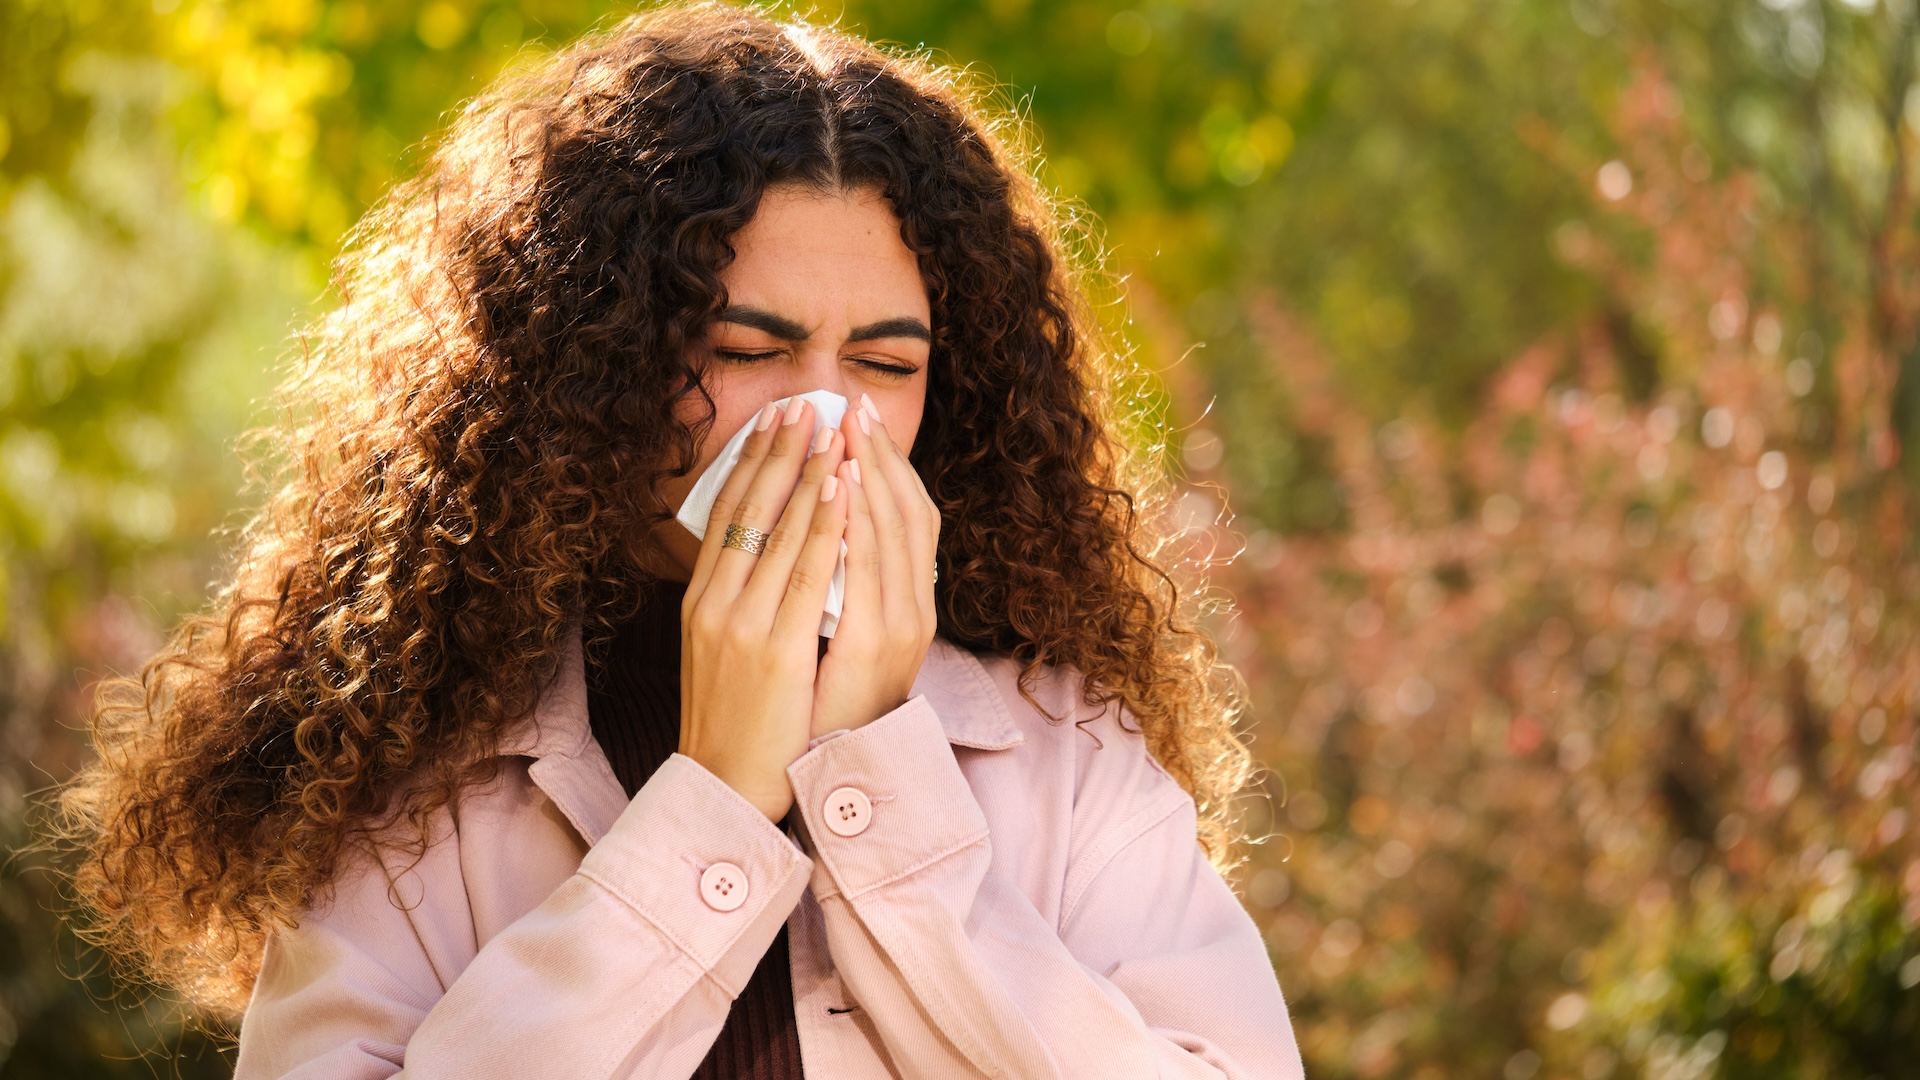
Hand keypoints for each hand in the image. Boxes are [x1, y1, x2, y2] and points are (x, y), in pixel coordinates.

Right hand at [679, 398, 848, 819]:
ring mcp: (742, 624)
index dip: (751, 461)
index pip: (726, 514)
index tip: (775, 420)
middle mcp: (714, 603)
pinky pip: (805, 571)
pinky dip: (824, 522)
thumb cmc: (733, 720)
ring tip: (831, 425)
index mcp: (702, 600)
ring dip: (809, 471)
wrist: (724, 786)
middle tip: (806, 402)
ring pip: (779, 529)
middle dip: (781, 450)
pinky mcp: (773, 649)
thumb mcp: (722, 650)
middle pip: (749, 508)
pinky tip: (841, 487)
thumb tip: (764, 555)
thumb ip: (739, 602)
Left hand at [811, 393, 939, 738]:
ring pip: (887, 533)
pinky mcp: (859, 646)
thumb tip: (827, 530)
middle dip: (877, 457)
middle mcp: (912, 614)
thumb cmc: (816, 712)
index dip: (890, 466)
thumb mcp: (838, 642)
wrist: (807, 778)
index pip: (910, 518)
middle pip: (905, 514)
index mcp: (908, 609)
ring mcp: (895, 629)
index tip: (863, 420)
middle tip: (854, 403)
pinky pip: (855, 569)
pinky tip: (835, 488)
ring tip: (844, 428)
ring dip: (866, 477)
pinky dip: (847, 523)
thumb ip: (842, 589)